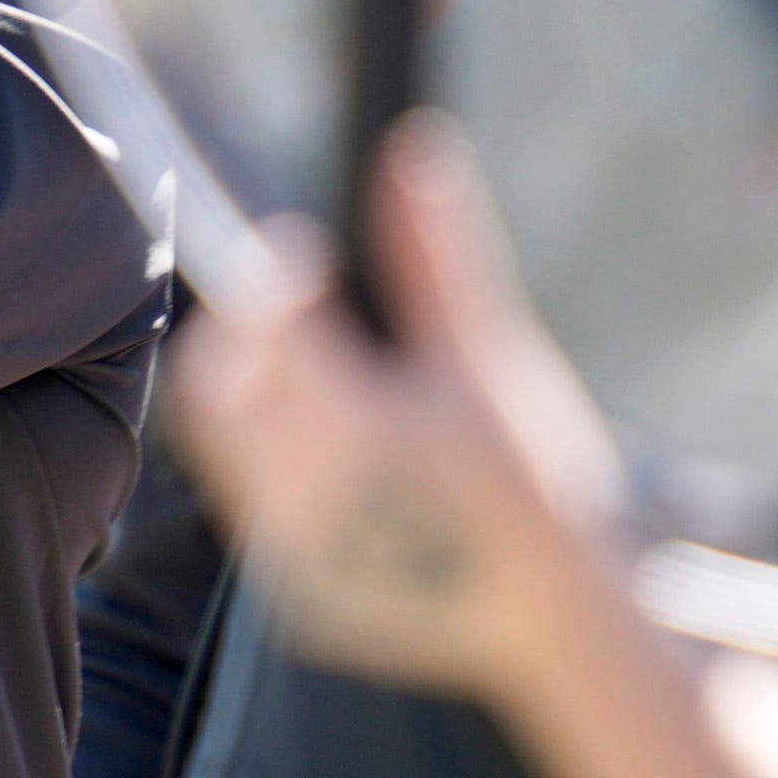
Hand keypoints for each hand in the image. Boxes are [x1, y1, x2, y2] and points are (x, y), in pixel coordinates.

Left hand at [168, 121, 628, 698]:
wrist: (561, 623)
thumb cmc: (540, 484)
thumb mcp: (495, 362)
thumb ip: (437, 258)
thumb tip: (410, 154)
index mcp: (355, 432)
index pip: (263, 323)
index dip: (276, 275)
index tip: (310, 260)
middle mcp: (303, 500)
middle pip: (216, 384)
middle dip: (245, 337)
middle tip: (303, 315)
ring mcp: (291, 556)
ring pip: (223, 448)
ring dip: (257, 401)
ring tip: (336, 389)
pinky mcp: (294, 596)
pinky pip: (253, 510)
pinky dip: (278, 469)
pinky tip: (350, 462)